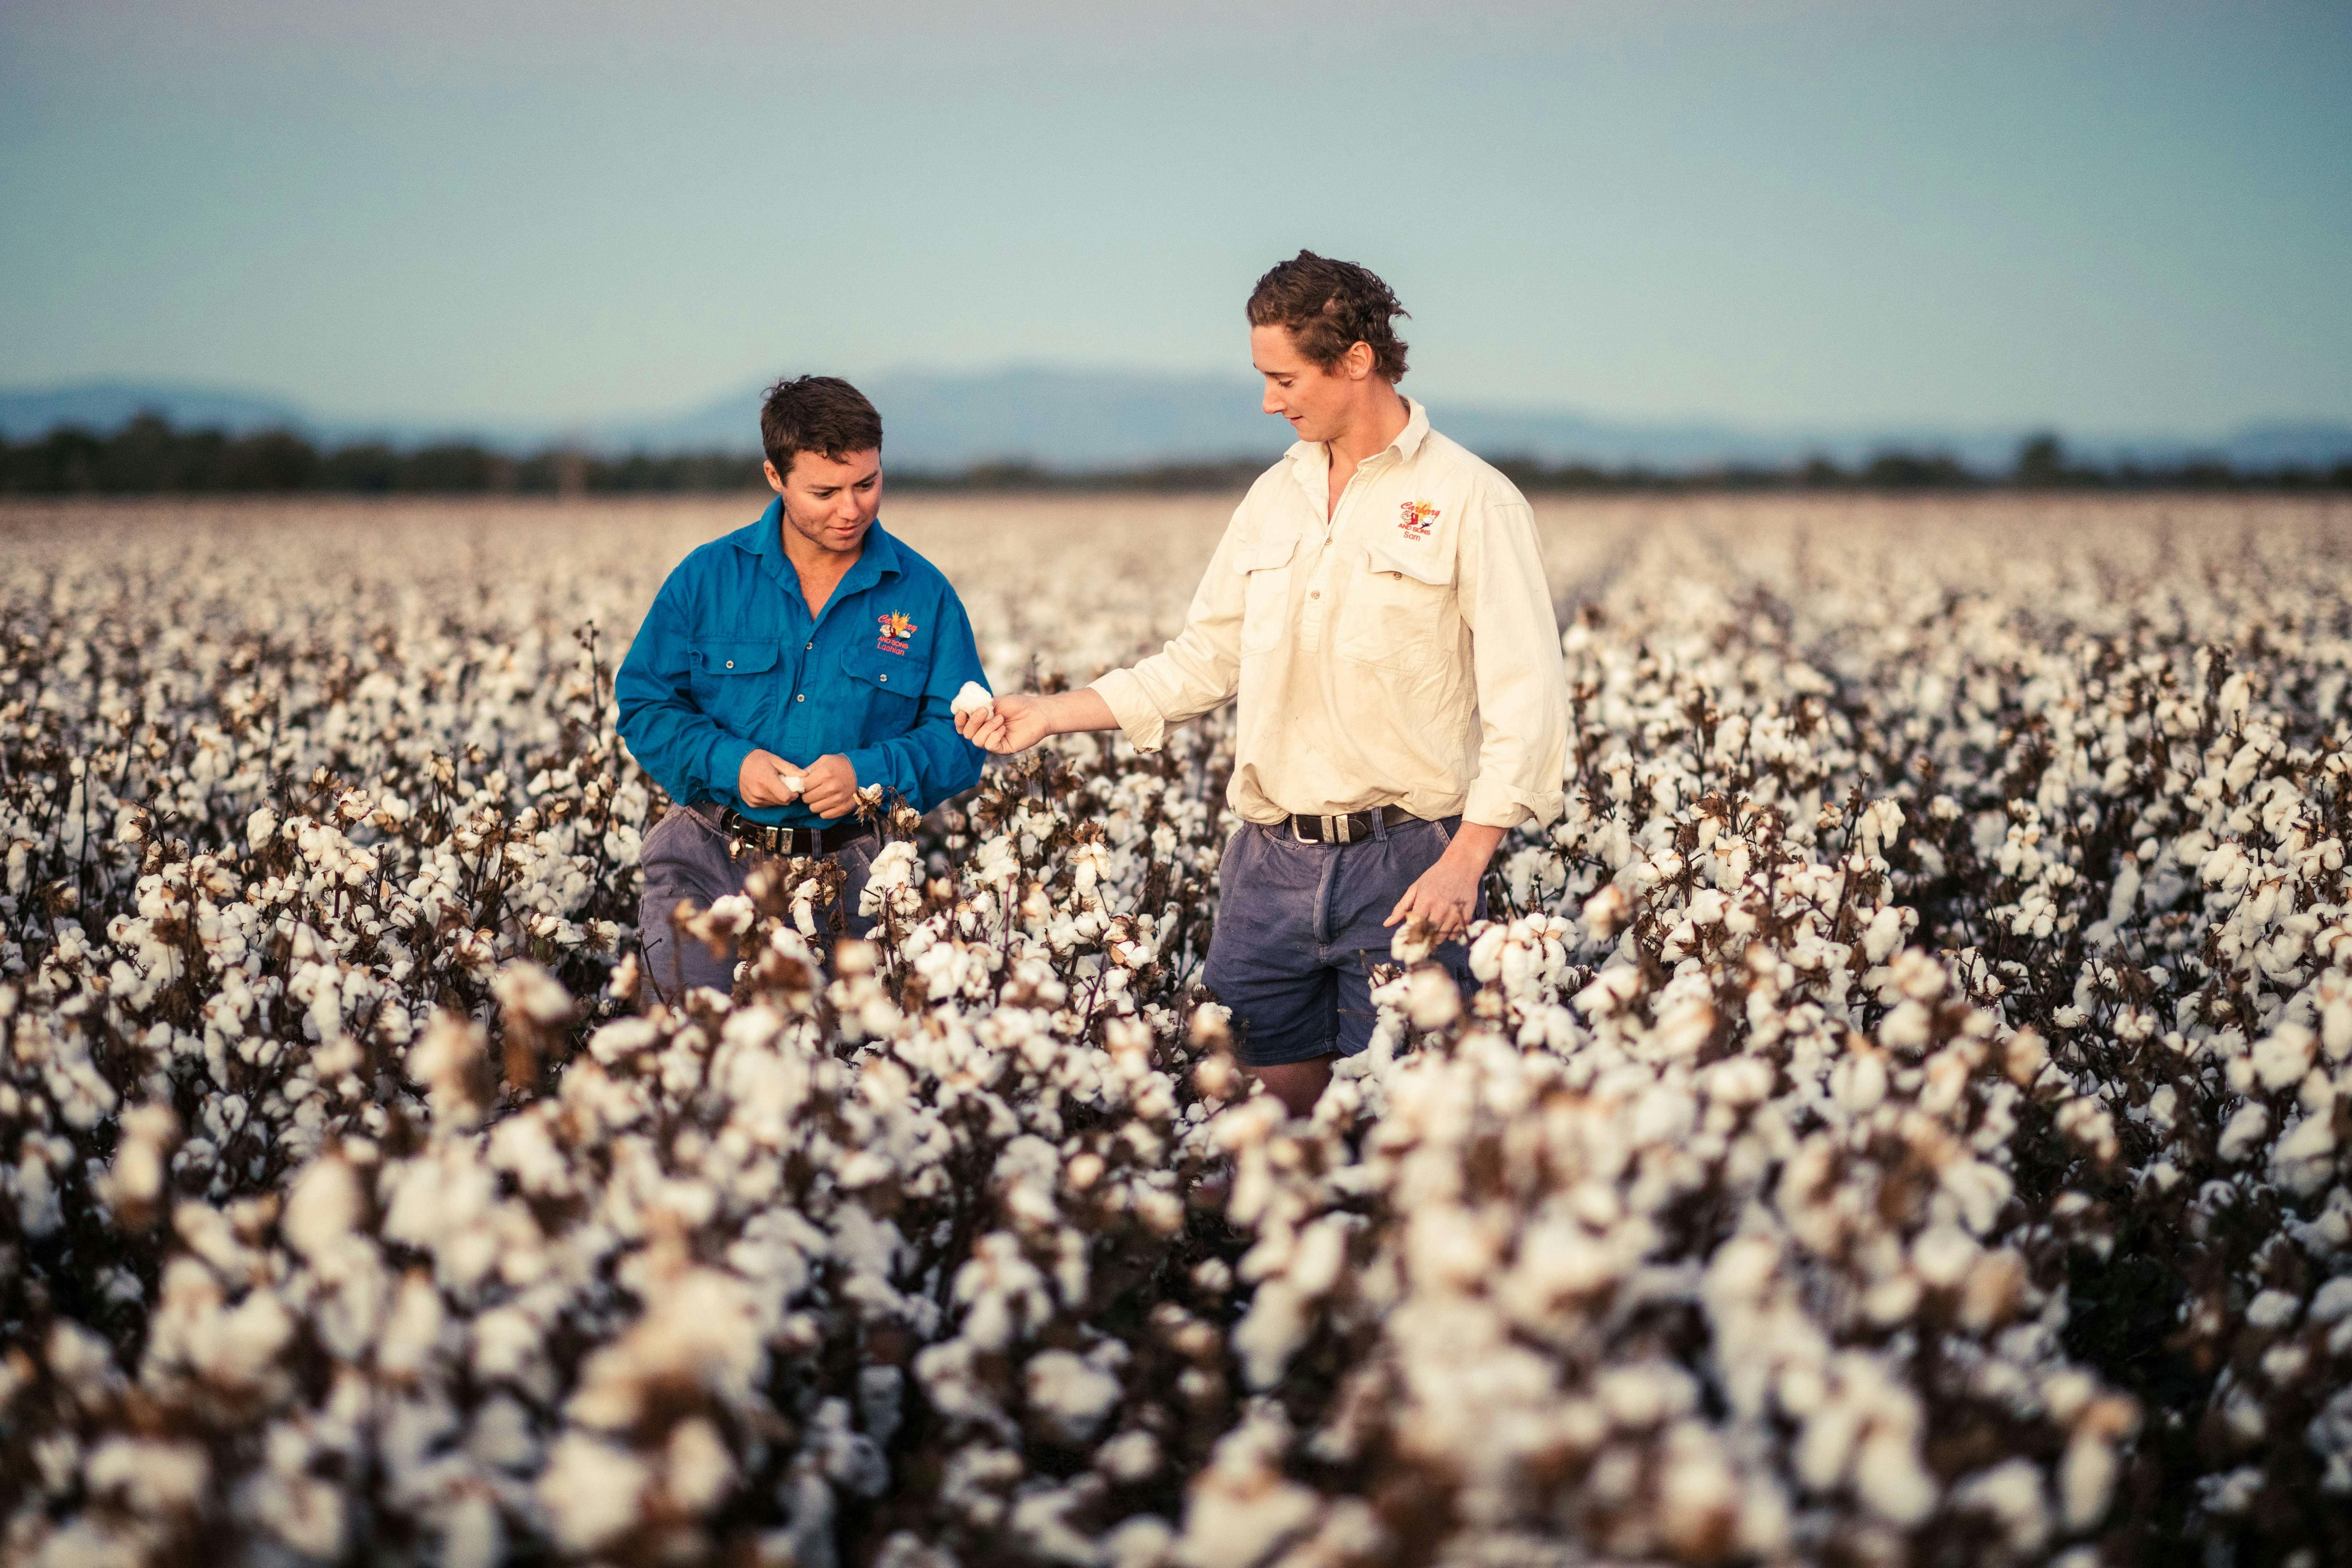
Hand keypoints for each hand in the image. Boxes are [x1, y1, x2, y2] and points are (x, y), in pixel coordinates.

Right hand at [737, 749, 802, 807]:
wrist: (734, 763)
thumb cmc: (756, 759)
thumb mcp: (775, 760)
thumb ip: (791, 769)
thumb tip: (806, 775)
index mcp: (767, 781)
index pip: (787, 797)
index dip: (793, 793)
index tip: (793, 787)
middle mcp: (760, 793)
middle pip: (783, 802)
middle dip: (787, 795)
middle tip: (783, 784)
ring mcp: (755, 800)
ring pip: (776, 804)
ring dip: (779, 797)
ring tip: (773, 785)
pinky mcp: (751, 803)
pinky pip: (767, 805)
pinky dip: (770, 799)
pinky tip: (766, 789)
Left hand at [792, 754, 858, 818]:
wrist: (862, 772)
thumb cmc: (841, 765)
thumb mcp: (824, 760)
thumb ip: (809, 769)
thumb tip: (797, 780)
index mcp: (825, 774)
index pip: (803, 786)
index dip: (804, 785)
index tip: (808, 784)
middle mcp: (831, 788)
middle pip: (807, 799)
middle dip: (808, 795)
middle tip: (815, 790)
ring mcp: (838, 800)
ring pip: (814, 809)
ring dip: (815, 803)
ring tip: (822, 797)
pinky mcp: (843, 809)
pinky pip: (824, 815)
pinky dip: (824, 810)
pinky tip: (828, 802)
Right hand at [955, 691, 1057, 753]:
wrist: (1038, 712)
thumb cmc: (1019, 705)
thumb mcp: (995, 702)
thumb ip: (979, 705)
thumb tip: (962, 706)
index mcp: (982, 722)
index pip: (963, 726)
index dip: (958, 721)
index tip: (962, 712)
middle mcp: (985, 733)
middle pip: (967, 734)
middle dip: (973, 721)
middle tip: (985, 711)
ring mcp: (994, 742)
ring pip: (977, 741)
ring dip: (987, 727)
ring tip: (1001, 719)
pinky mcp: (1003, 748)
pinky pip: (989, 746)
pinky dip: (995, 735)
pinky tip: (1004, 728)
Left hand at [1384, 823, 1504, 944]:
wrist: (1461, 865)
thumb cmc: (1435, 876)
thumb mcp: (1415, 888)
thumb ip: (1401, 907)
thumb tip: (1386, 924)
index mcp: (1425, 902)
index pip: (1414, 927)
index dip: (1411, 934)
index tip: (1410, 935)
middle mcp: (1440, 908)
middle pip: (1428, 934)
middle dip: (1423, 937)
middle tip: (1422, 935)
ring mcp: (1454, 912)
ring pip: (1443, 936)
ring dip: (1436, 937)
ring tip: (1434, 930)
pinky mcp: (1467, 914)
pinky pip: (1457, 933)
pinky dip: (1450, 934)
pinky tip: (1447, 927)